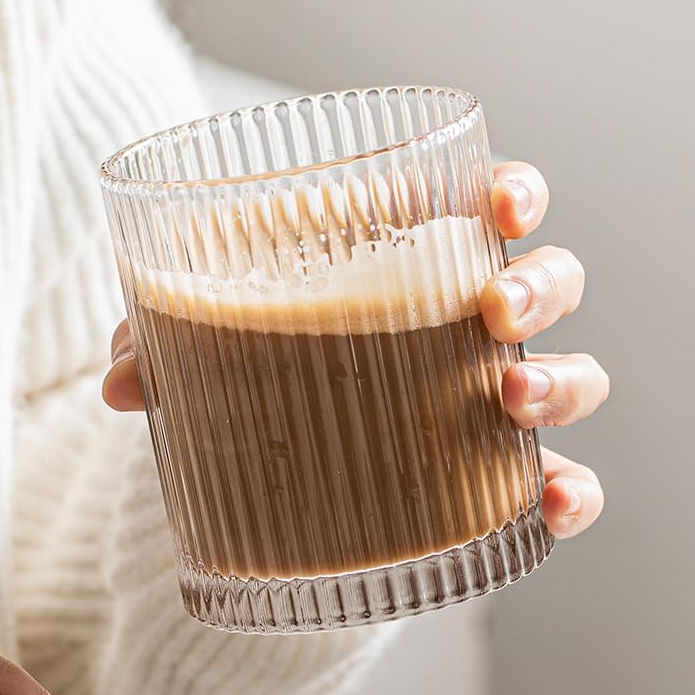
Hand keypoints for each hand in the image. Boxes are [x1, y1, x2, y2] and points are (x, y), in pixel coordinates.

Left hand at [102, 160, 605, 539]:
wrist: (270, 465)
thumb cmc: (256, 361)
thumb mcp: (203, 340)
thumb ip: (160, 339)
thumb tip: (119, 381)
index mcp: (418, 258)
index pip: (494, 203)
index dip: (514, 191)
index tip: (501, 201)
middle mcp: (474, 323)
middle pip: (551, 281)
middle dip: (540, 285)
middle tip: (495, 311)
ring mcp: (494, 401)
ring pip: (575, 373)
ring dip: (562, 380)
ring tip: (512, 398)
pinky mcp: (494, 481)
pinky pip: (562, 483)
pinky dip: (575, 493)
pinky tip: (551, 503)